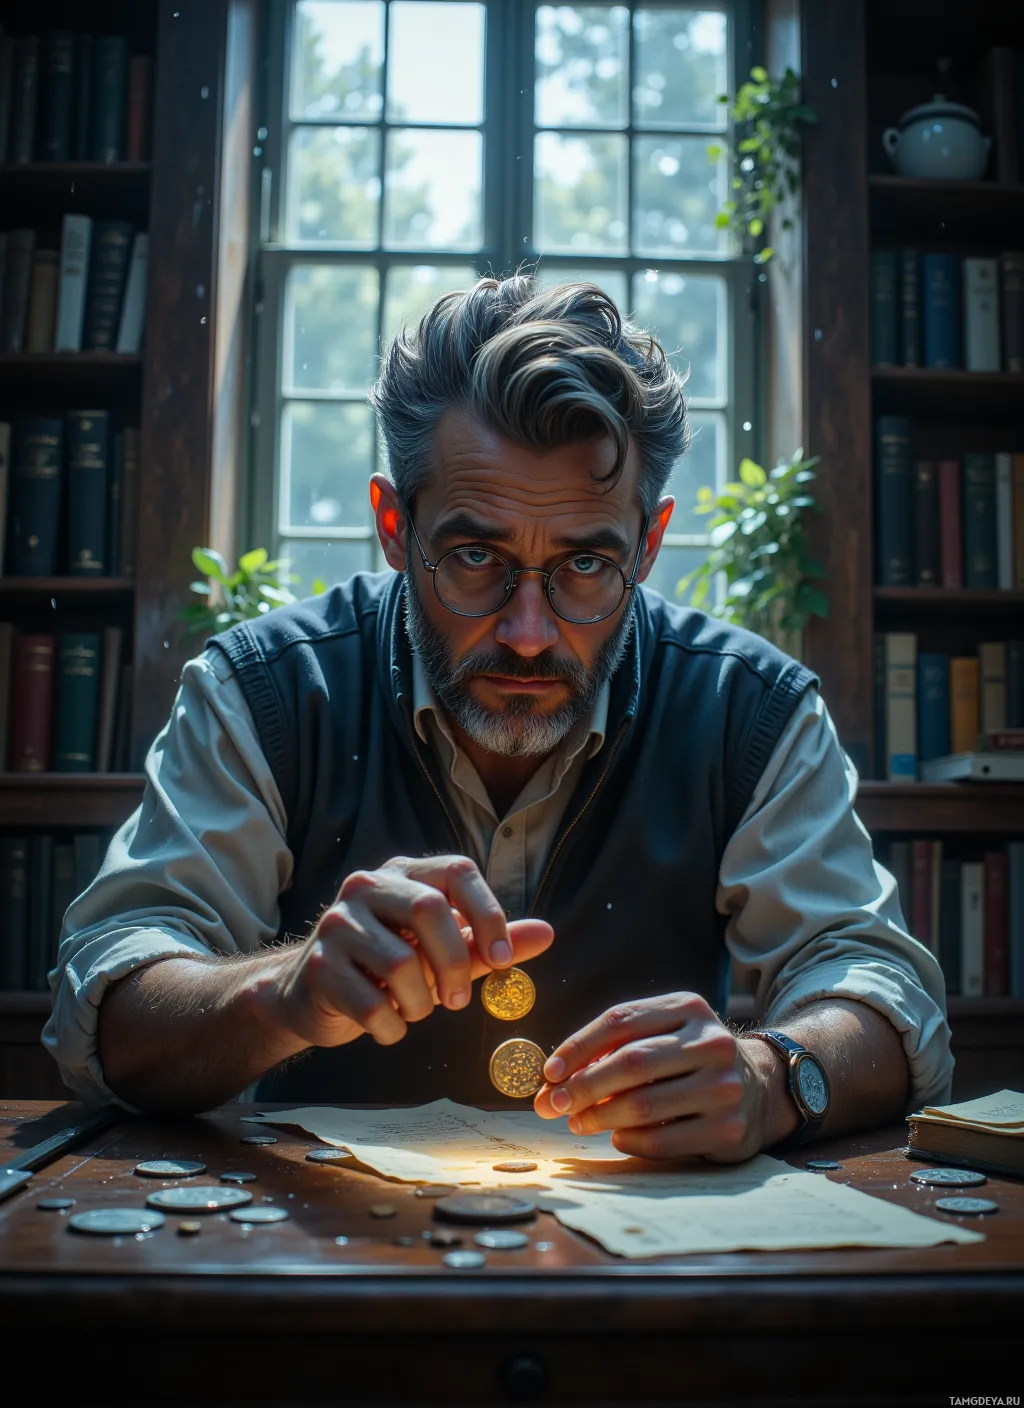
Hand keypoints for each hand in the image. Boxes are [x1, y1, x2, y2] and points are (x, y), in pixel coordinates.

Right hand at [270, 855, 552, 1049]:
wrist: (310, 995)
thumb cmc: (387, 970)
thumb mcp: (441, 952)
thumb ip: (488, 943)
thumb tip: (547, 933)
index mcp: (403, 874)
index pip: (457, 871)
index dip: (488, 913)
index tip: (505, 959)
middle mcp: (366, 887)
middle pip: (429, 910)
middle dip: (455, 964)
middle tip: (459, 1000)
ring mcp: (337, 924)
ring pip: (400, 964)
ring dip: (421, 1004)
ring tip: (413, 1008)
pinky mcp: (318, 967)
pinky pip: (372, 1006)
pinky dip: (392, 1028)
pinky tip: (387, 1024)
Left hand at [533, 992, 795, 1161]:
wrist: (760, 1088)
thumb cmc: (689, 1060)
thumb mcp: (662, 1035)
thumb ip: (611, 1050)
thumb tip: (551, 1084)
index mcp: (688, 1008)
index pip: (621, 1020)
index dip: (578, 1045)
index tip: (550, 1071)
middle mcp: (711, 1042)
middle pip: (631, 1062)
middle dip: (584, 1086)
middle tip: (555, 1104)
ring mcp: (724, 1086)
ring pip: (644, 1105)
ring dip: (600, 1118)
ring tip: (579, 1122)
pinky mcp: (728, 1128)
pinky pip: (663, 1141)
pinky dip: (630, 1141)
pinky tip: (617, 1137)